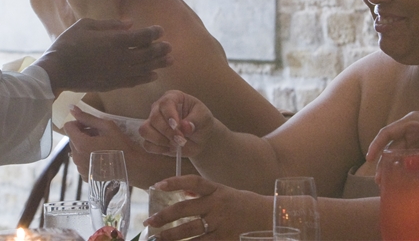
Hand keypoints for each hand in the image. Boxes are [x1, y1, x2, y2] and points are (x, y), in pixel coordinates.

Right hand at [35, 18, 172, 94]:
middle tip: (170, 47)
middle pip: (147, 53)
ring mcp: (117, 73)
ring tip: (170, 61)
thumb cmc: (68, 43)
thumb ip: (110, 24)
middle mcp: (120, 58)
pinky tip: (154, 75)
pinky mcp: (112, 85)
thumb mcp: (86, 25)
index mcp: (114, 41)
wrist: (57, 71)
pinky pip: (134, 82)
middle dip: (160, 49)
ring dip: (158, 64)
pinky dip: (146, 78)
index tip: (160, 30)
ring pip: (144, 68)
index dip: (154, 33)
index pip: (142, 36)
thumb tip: (130, 23)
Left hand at [64, 106, 141, 180]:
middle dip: (83, 134)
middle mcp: (77, 158)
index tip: (90, 125)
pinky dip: (88, 157)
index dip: (79, 123)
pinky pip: (81, 161)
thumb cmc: (122, 145)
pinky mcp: (86, 176)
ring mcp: (80, 169)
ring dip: (85, 145)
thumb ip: (87, 117)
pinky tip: (101, 157)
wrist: (133, 168)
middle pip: (72, 139)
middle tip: (99, 135)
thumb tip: (72, 108)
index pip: (68, 127)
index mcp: (80, 144)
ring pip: (76, 150)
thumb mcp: (107, 127)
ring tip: (101, 146)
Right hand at [139, 90, 214, 158]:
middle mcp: (159, 108)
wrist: (200, 136)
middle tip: (181, 140)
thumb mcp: (204, 117)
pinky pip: (147, 144)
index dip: (169, 115)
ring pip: (145, 130)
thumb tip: (185, 126)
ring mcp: (153, 123)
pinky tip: (170, 148)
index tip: (177, 127)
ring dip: (160, 140)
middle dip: (168, 132)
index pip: (165, 103)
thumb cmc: (201, 121)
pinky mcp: (151, 137)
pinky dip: (158, 149)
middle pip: (154, 118)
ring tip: (175, 144)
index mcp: (173, 97)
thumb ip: (195, 120)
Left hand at [143, 175, 271, 240]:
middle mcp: (217, 205)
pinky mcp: (224, 239)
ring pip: (189, 230)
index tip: (157, 185)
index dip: (174, 182)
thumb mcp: (225, 192)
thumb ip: (205, 193)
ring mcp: (220, 224)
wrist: (269, 218)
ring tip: (158, 238)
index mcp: (217, 190)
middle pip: (184, 209)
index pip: (193, 182)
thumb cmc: (244, 204)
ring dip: (171, 236)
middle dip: (164, 216)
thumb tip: (183, 192)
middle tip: (149, 221)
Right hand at [366, 111, 418, 180]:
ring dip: (397, 170)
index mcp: (410, 123)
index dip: (376, 145)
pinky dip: (411, 174)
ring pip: (403, 158)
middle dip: (385, 164)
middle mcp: (412, 133)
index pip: (387, 133)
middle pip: (393, 149)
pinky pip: (416, 164)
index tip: (369, 158)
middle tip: (380, 180)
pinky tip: (408, 184)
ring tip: (389, 185)